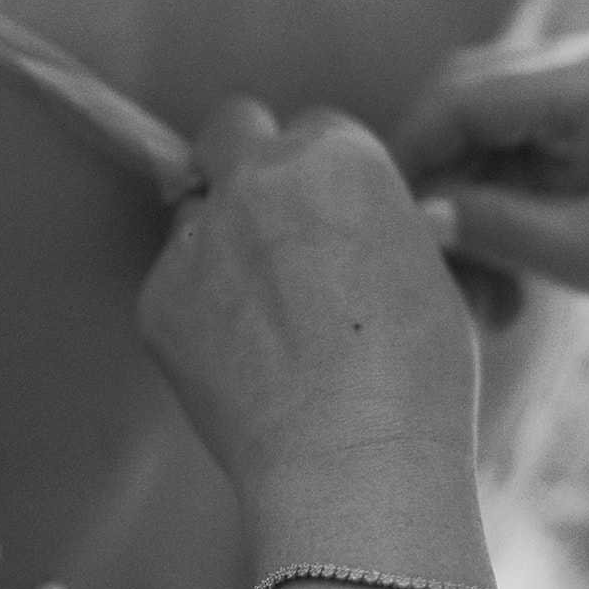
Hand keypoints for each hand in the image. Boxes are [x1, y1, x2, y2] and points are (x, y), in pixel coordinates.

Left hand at [138, 98, 479, 507]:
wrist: (354, 460)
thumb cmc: (416, 377)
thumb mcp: (431, 276)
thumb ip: (385, 230)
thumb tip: (377, 232)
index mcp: (337, 157)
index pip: (314, 128)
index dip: (323, 175)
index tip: (331, 218)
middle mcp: (257, 178)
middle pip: (231, 130)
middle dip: (246, 162)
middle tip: (271, 225)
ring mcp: (199, 236)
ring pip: (194, 212)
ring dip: (219, 243)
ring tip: (262, 318)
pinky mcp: (157, 297)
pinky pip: (172, 284)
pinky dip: (196, 311)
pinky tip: (239, 363)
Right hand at [395, 32, 588, 313]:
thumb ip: (500, 229)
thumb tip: (417, 216)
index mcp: (588, 79)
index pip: (462, 96)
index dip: (410, 154)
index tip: (381, 220)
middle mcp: (581, 67)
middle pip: (463, 104)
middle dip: (434, 180)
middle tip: (422, 259)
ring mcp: (586, 93)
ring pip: (484, 135)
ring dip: (467, 206)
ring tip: (481, 295)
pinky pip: (517, 157)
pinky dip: (500, 211)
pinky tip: (508, 280)